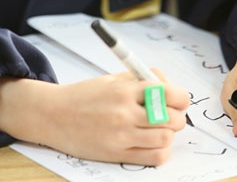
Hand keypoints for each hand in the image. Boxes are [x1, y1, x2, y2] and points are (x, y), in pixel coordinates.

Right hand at [0, 69, 189, 165]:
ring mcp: (122, 136)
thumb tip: (168, 84)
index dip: (180, 96)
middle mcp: (125, 112)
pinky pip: (154, 157)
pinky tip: (152, 143)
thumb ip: (140, 80)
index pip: (168, 92)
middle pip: (171, 118)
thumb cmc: (86, 95)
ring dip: (168, 133)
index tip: (179, 99)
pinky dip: (161, 151)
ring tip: (159, 128)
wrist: (55, 115)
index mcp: (125, 89)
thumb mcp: (113, 79)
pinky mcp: (118, 154)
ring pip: (165, 138)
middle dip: (176, 116)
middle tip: (169, 114)